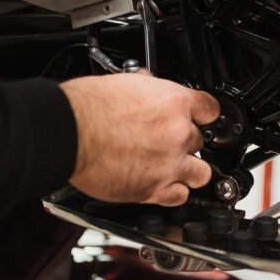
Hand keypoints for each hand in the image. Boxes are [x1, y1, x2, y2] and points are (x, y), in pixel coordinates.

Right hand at [61, 73, 219, 205]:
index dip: (203, 116)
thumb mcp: (127, 83)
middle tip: (167, 143)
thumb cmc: (87, 106)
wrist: (69, 131)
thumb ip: (150, 91)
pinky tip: (162, 185)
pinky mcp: (153, 189)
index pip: (211, 109)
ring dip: (188, 171)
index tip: (200, 120)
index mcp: (174, 102)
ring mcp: (169, 163)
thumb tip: (151, 90)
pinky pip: (179, 196)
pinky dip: (172, 192)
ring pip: (201, 173)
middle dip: (185, 143)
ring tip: (173, 168)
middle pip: (201, 142)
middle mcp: (177, 133)